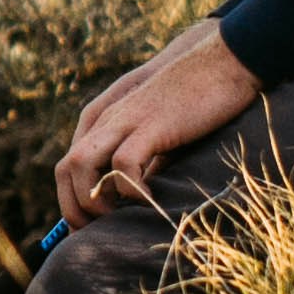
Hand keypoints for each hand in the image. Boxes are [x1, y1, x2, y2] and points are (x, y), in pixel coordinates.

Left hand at [56, 17, 263, 226]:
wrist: (227, 60)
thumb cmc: (200, 100)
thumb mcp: (163, 133)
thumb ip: (146, 160)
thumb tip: (137, 201)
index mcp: (108, 122)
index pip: (69, 167)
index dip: (72, 203)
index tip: (89, 230)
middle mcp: (108, 121)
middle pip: (65, 168)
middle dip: (73, 208)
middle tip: (97, 233)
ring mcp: (127, 120)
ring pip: (80, 164)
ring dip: (92, 201)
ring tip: (116, 219)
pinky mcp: (151, 123)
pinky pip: (123, 163)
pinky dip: (129, 189)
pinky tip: (148, 200)